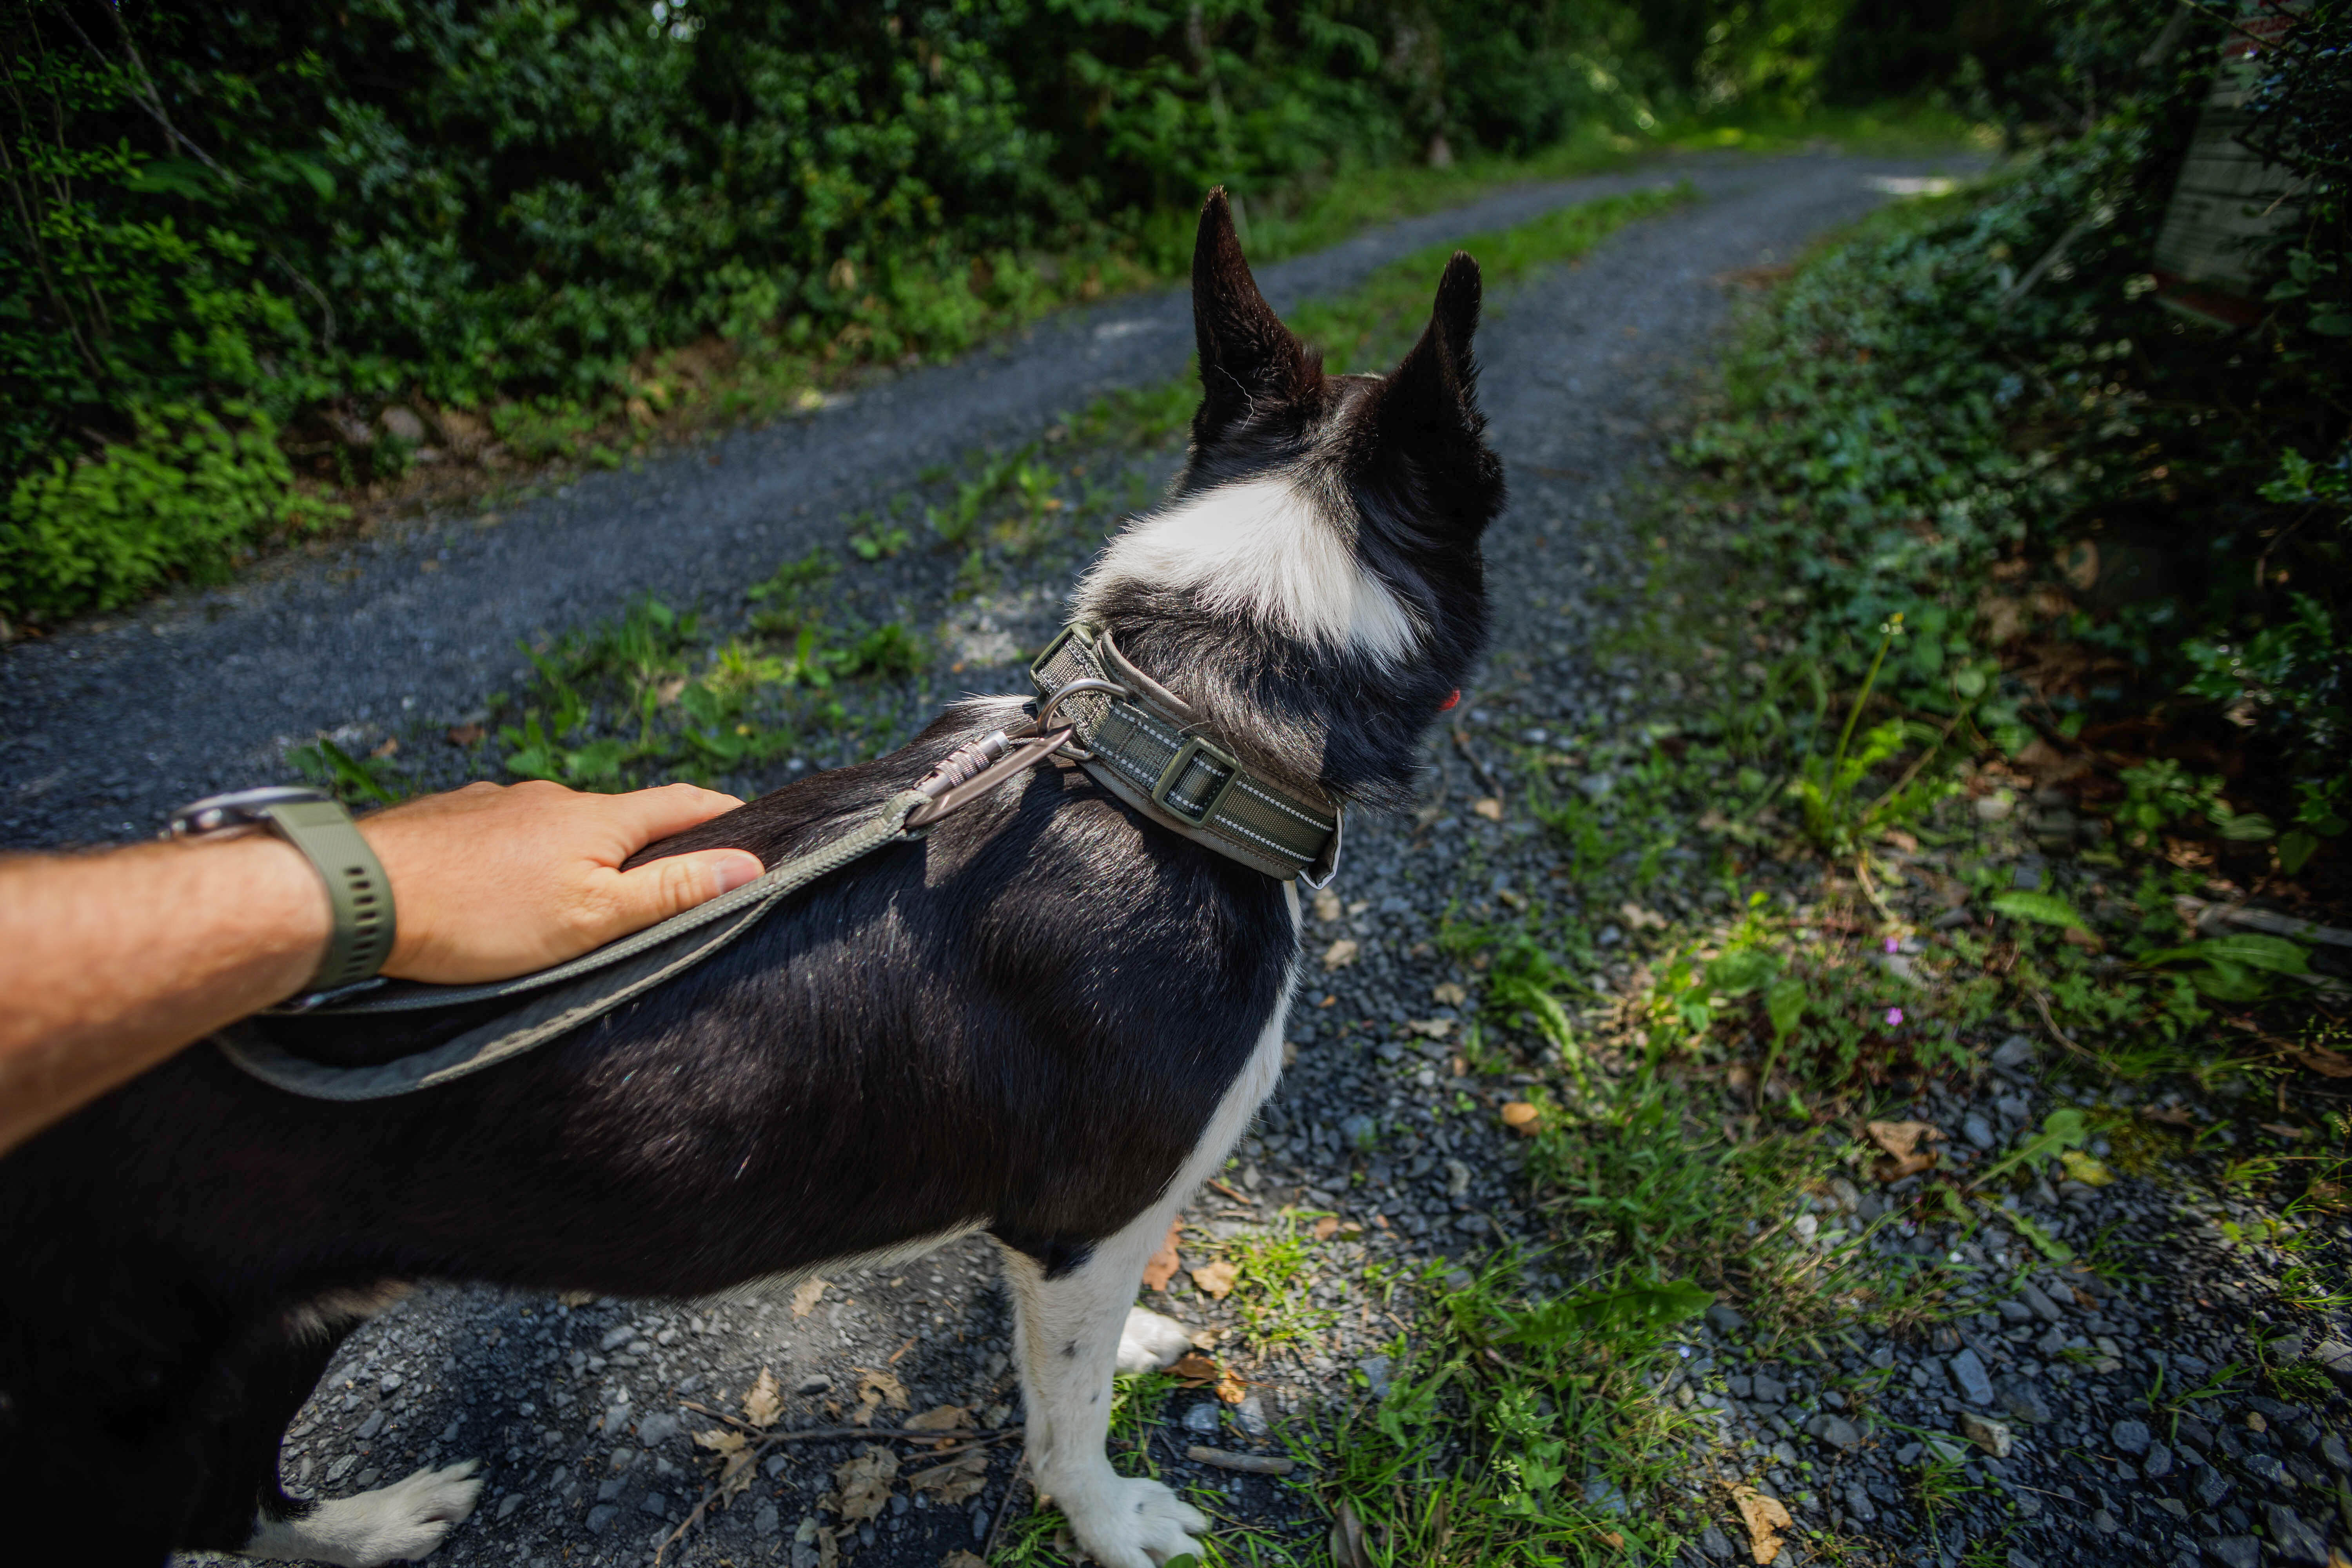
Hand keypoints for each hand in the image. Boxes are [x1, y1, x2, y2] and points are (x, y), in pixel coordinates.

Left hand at [359, 781, 763, 983]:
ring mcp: (493, 801)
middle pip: (614, 816)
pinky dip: (515, 857)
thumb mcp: (592, 918)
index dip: (722, 811)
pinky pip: (500, 833)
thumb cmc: (480, 917)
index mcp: (595, 819)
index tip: (752, 819)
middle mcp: (547, 796)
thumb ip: (669, 891)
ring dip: (569, 853)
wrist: (359, 895)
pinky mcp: (448, 817)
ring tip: (558, 902)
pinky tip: (494, 889)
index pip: (680, 803)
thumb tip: (746, 864)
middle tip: (650, 886)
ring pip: (551, 826)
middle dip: (639, 844)